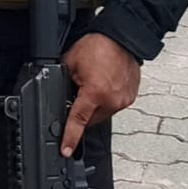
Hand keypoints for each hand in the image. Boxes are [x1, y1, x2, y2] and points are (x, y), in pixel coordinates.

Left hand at [61, 33, 140, 157]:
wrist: (122, 38)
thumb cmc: (98, 46)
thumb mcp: (69, 62)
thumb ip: (62, 81)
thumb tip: (57, 94)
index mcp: (94, 93)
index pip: (78, 121)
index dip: (70, 137)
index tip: (66, 150)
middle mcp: (111, 101)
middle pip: (90, 119)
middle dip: (80, 111)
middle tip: (76, 92)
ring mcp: (123, 101)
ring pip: (102, 114)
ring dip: (94, 106)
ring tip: (91, 83)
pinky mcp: (130, 98)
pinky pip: (112, 106)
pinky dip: (105, 101)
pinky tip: (102, 85)